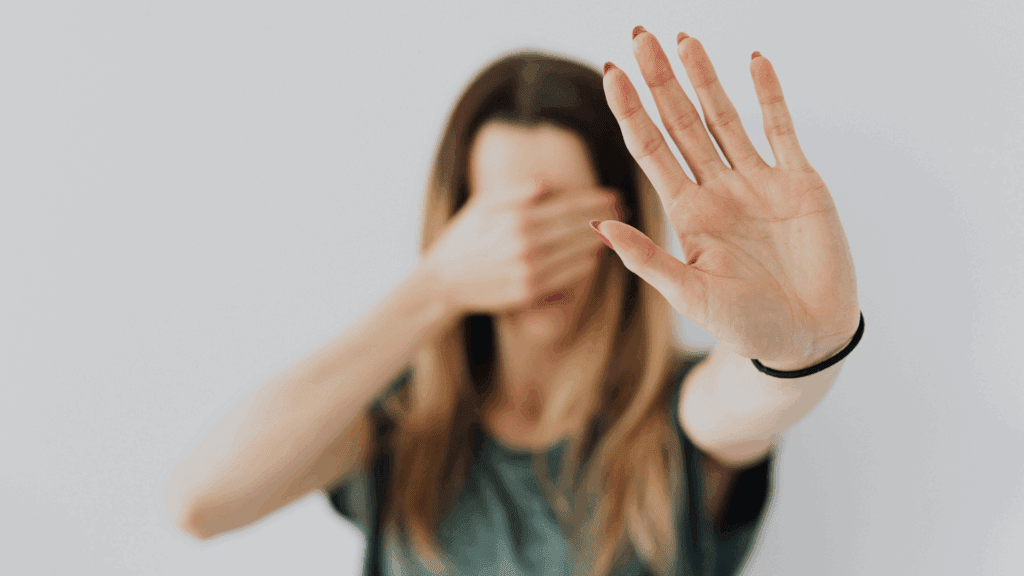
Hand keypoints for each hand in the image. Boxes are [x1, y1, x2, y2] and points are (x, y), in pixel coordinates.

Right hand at [422, 179, 620, 314]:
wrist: (442, 283)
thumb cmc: (462, 239)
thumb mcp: (482, 205)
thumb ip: (516, 192)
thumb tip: (548, 182)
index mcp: (516, 218)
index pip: (567, 205)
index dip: (594, 200)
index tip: (614, 196)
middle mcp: (526, 244)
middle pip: (578, 228)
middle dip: (605, 218)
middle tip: (624, 212)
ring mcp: (529, 270)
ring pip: (578, 253)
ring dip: (600, 242)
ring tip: (617, 232)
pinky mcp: (530, 293)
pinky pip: (567, 278)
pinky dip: (585, 266)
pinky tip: (595, 257)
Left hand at [594, 28, 859, 367]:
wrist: (806, 338)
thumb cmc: (745, 325)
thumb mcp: (690, 295)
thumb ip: (647, 259)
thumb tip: (598, 226)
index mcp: (687, 214)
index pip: (651, 150)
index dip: (630, 112)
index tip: (610, 73)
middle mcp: (717, 190)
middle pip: (681, 123)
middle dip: (660, 81)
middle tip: (638, 36)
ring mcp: (757, 182)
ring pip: (725, 118)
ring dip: (705, 78)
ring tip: (683, 39)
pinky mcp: (798, 182)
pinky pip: (781, 129)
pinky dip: (770, 95)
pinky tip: (754, 62)